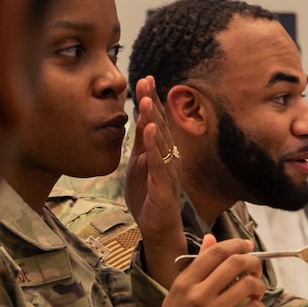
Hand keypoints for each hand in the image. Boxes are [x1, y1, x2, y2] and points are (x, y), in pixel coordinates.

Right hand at [127, 236, 265, 306]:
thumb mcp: (178, 295)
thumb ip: (196, 267)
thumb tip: (211, 238)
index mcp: (184, 283)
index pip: (216, 252)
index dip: (236, 245)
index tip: (248, 245)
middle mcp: (198, 295)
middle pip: (236, 263)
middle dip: (253, 262)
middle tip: (255, 271)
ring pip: (249, 285)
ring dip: (259, 286)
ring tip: (255, 293)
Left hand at [130, 77, 189, 286]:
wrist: (157, 227)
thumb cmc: (149, 197)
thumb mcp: (138, 165)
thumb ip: (140, 144)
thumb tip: (138, 121)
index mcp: (162, 152)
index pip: (156, 121)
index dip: (151, 100)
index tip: (145, 79)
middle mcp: (169, 157)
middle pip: (160, 125)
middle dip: (152, 102)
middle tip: (146, 80)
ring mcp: (168, 171)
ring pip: (161, 141)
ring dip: (153, 119)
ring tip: (145, 100)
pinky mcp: (164, 186)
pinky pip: (158, 162)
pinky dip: (154, 146)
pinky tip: (149, 130)